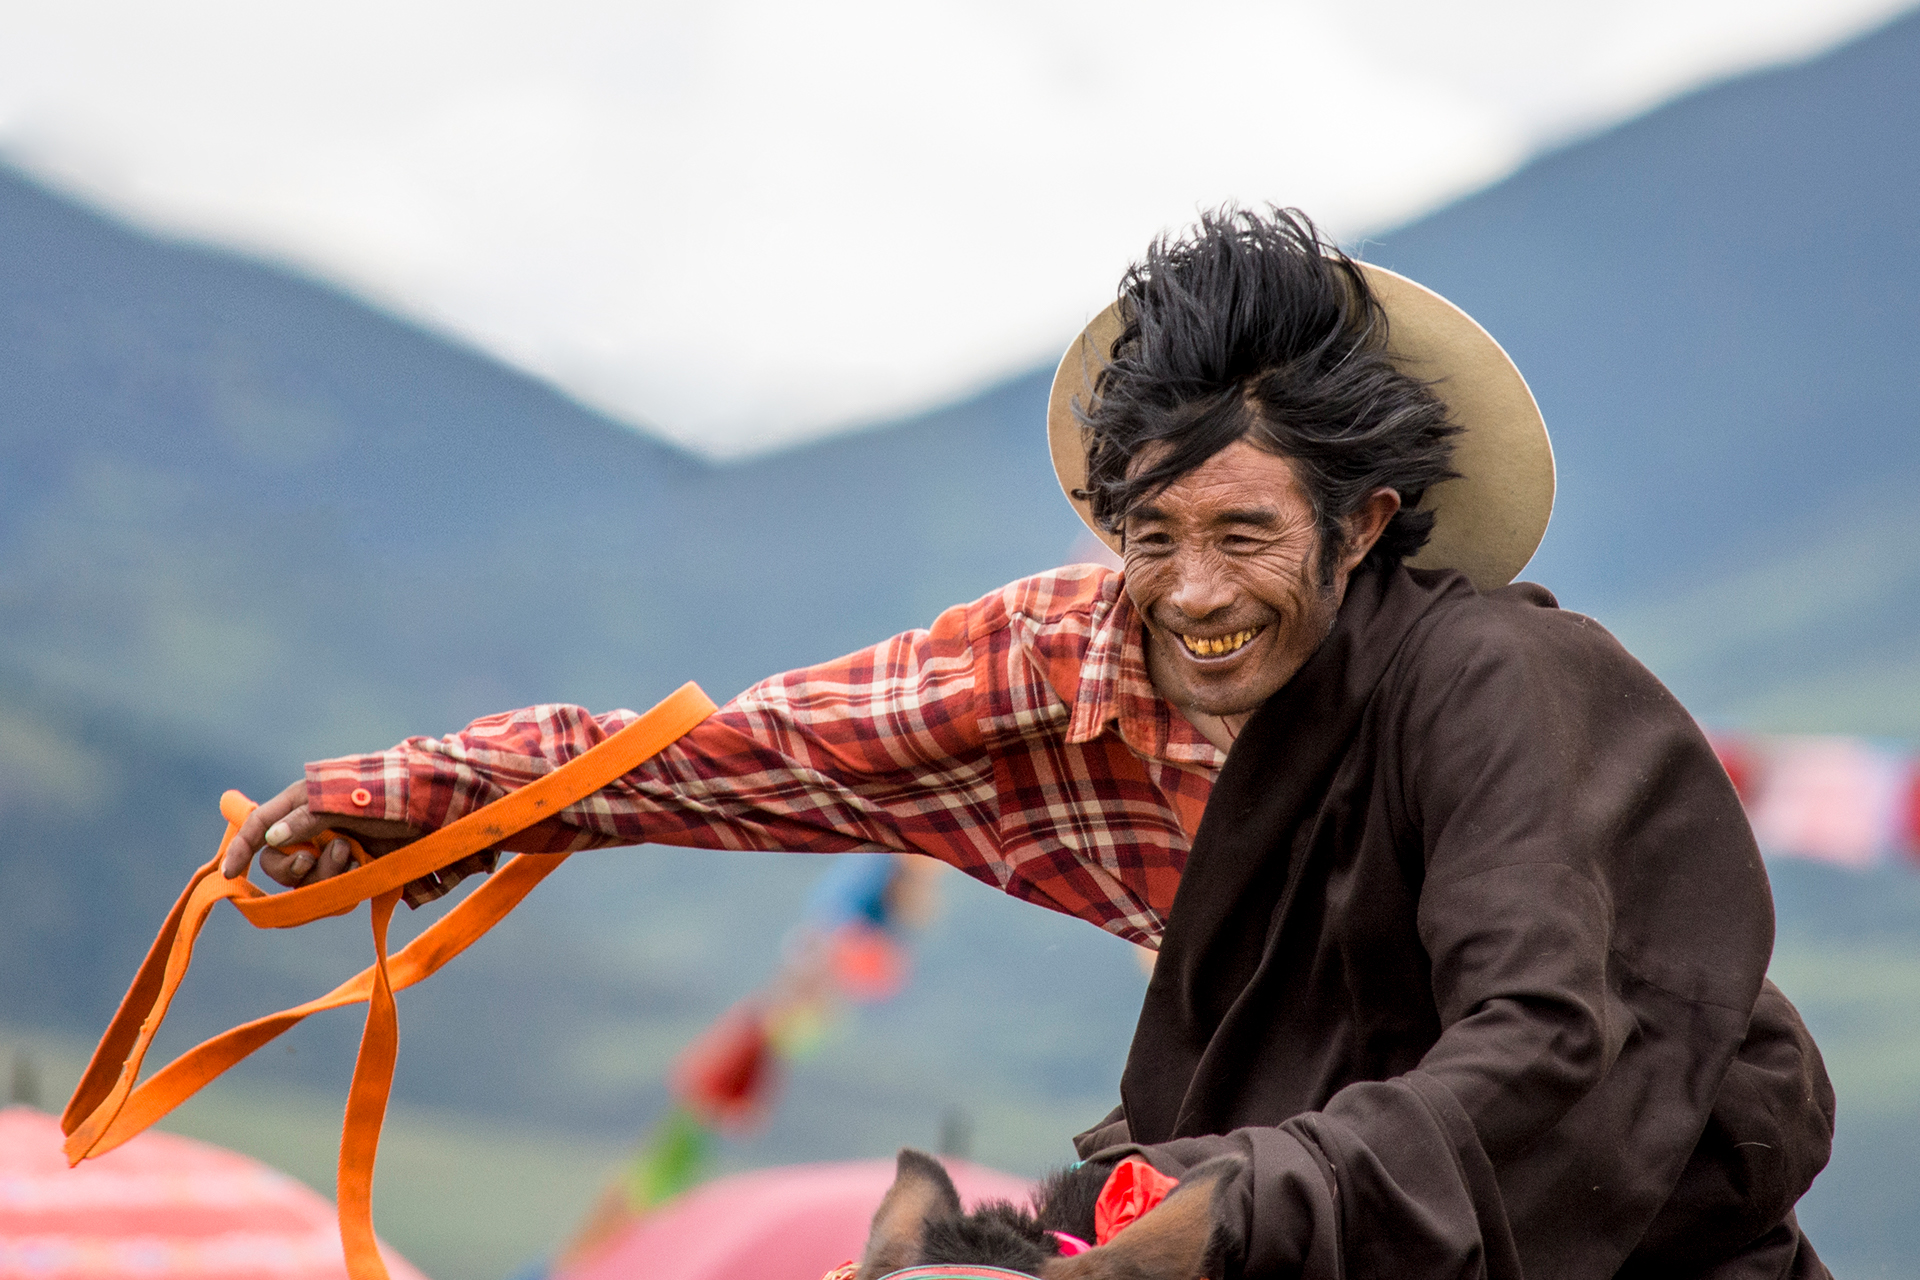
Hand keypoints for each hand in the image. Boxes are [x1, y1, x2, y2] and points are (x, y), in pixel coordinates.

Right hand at [220, 780, 422, 887]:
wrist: (435, 809)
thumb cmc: (388, 794)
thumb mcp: (344, 800)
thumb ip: (306, 818)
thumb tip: (271, 838)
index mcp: (302, 803)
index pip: (259, 825)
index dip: (241, 848)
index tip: (230, 874)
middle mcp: (312, 828)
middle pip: (279, 863)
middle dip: (294, 869)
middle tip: (315, 860)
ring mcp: (332, 850)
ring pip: (307, 882)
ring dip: (325, 874)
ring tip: (352, 855)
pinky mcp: (353, 869)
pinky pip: (333, 891)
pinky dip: (343, 884)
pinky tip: (363, 867)